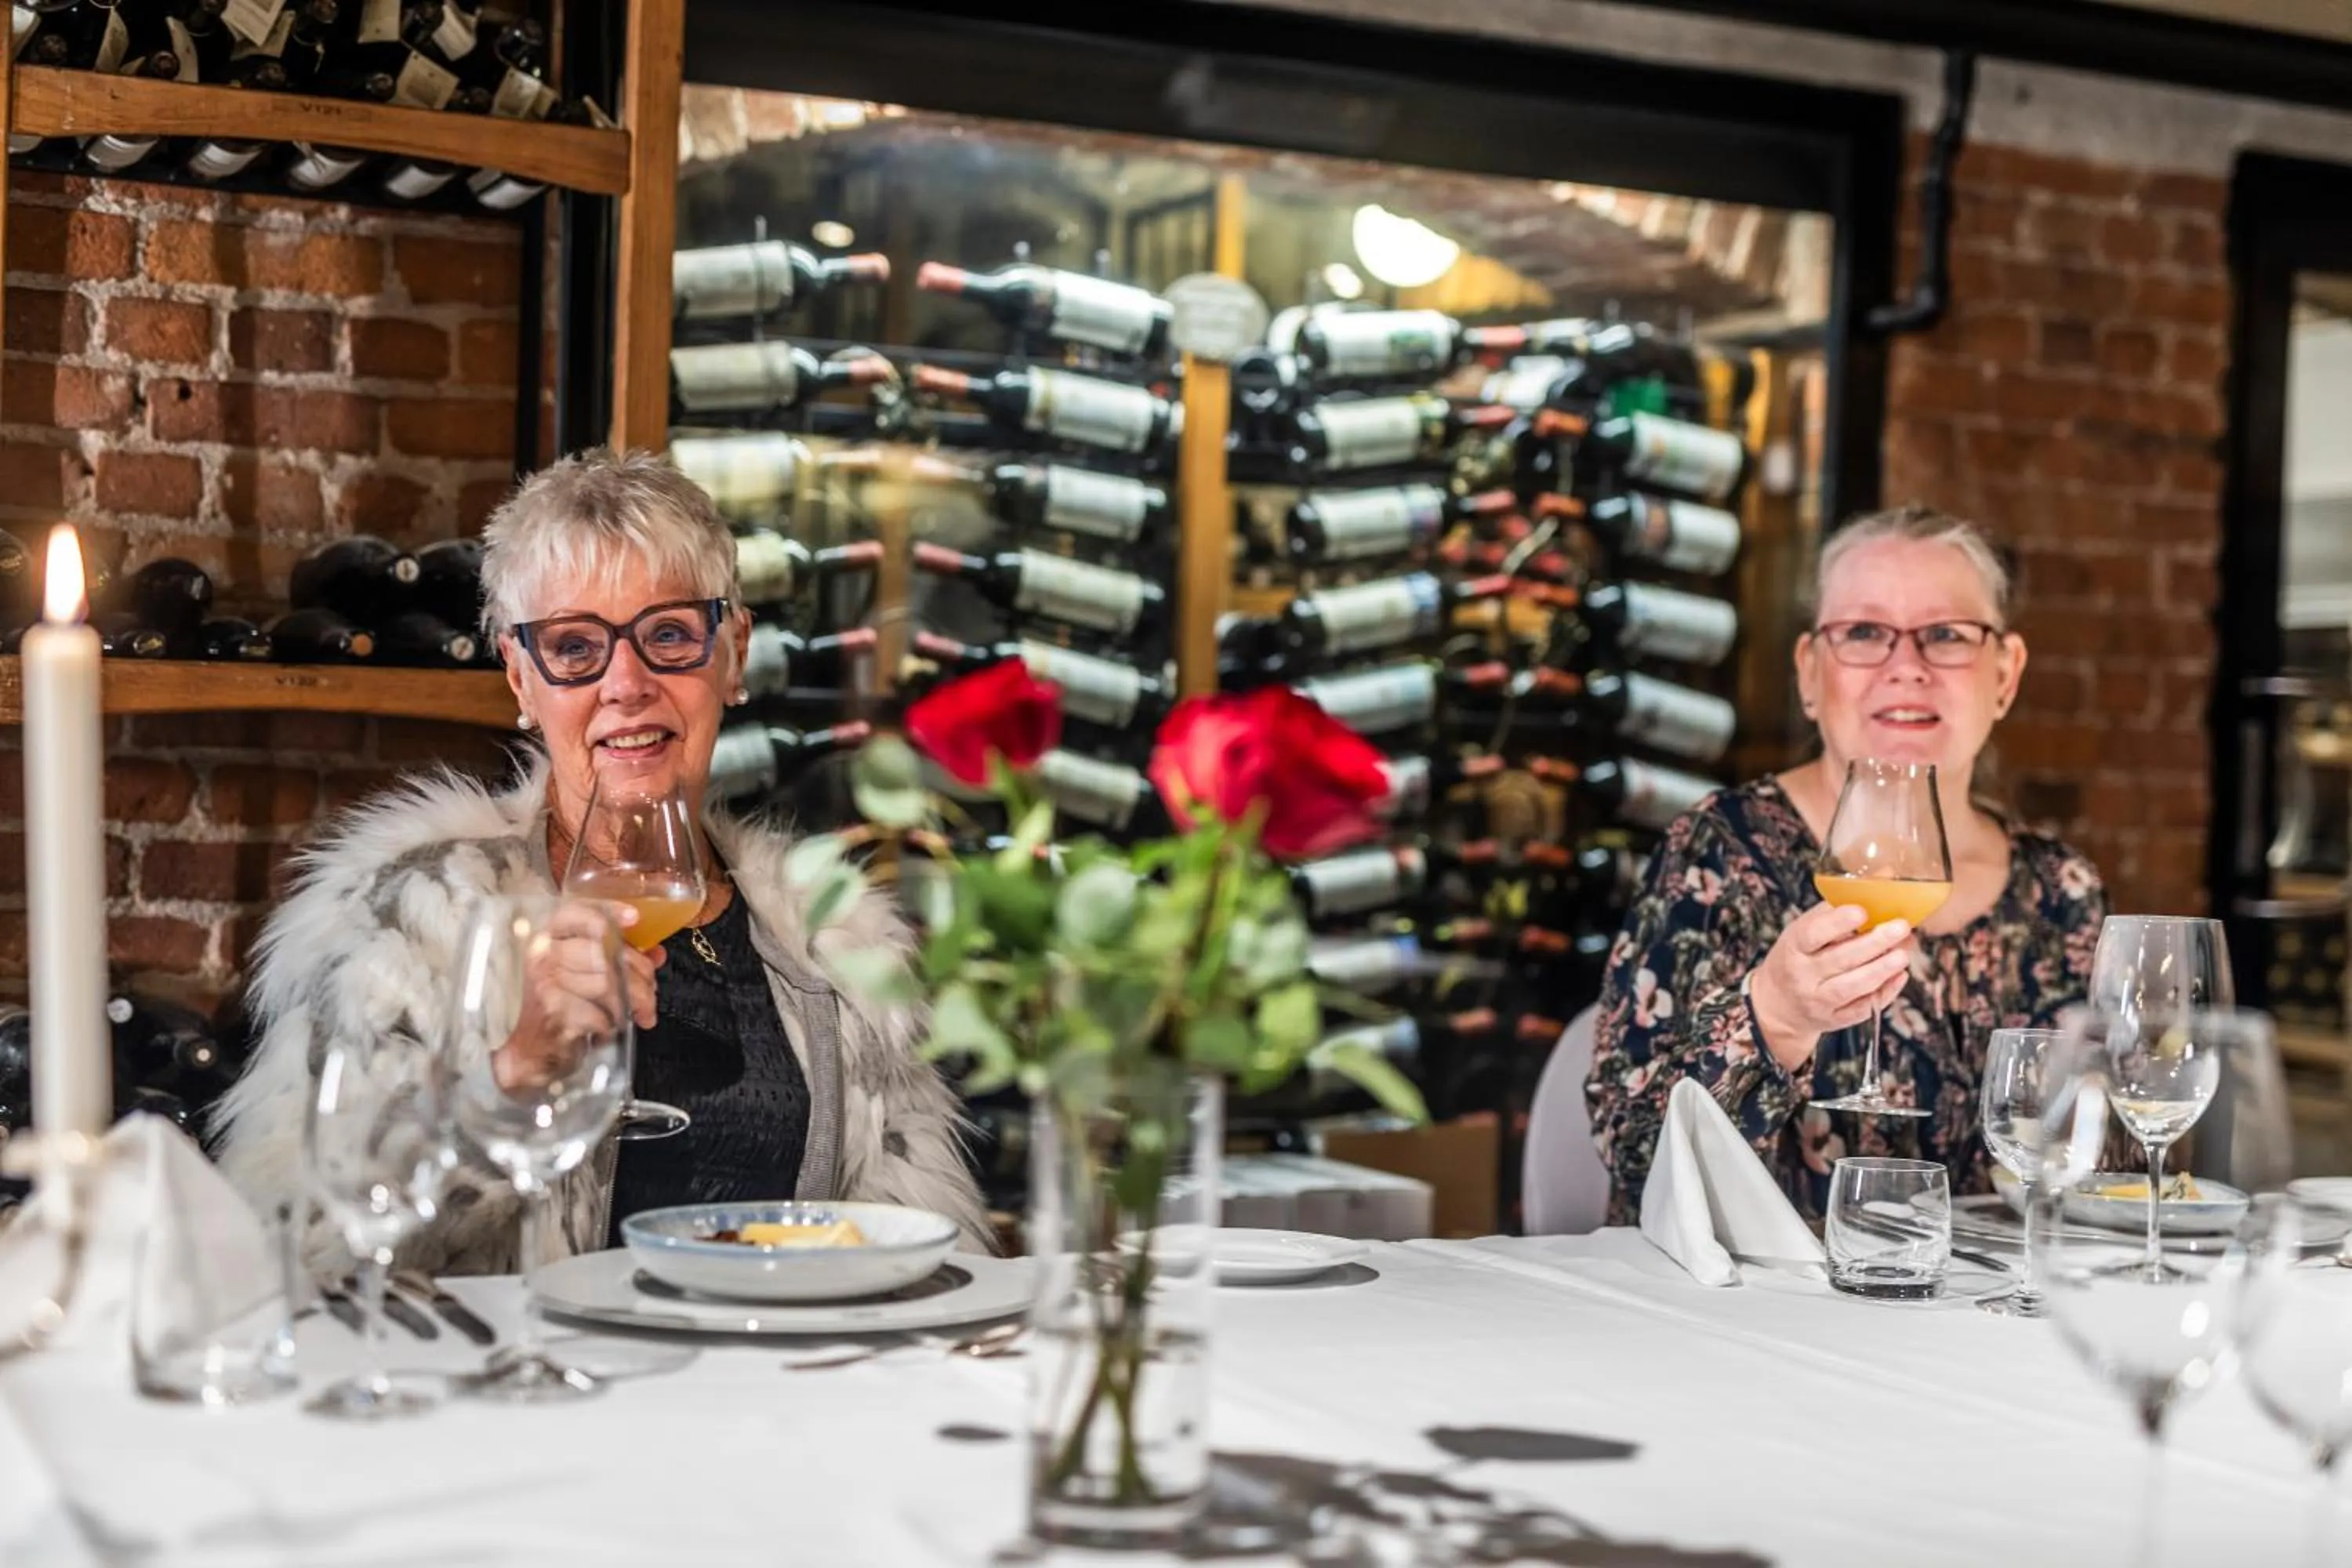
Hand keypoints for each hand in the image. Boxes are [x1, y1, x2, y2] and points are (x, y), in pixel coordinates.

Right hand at [492, 901, 661, 1092]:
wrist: (532, 1053)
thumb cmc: (563, 1010)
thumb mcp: (587, 977)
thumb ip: (619, 958)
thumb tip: (656, 952)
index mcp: (548, 940)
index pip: (576, 911)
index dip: (608, 909)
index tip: (634, 918)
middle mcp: (543, 956)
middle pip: (607, 951)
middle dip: (641, 974)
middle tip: (651, 993)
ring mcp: (546, 983)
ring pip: (610, 983)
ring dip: (636, 1002)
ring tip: (641, 1014)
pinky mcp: (555, 1012)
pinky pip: (603, 1013)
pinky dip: (615, 1024)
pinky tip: (611, 1028)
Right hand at [1745, 901, 1915, 1073]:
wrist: (1778, 1004)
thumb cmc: (1799, 957)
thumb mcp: (1806, 930)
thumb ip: (1839, 907)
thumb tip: (1886, 876)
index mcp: (1793, 947)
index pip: (1812, 934)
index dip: (1837, 923)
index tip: (1861, 911)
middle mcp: (1803, 976)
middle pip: (1839, 960)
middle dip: (1873, 943)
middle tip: (1900, 928)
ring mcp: (1818, 1001)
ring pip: (1851, 987)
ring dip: (1880, 970)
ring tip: (1903, 954)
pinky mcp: (1834, 1020)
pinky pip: (1861, 1009)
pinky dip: (1883, 993)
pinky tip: (1900, 976)